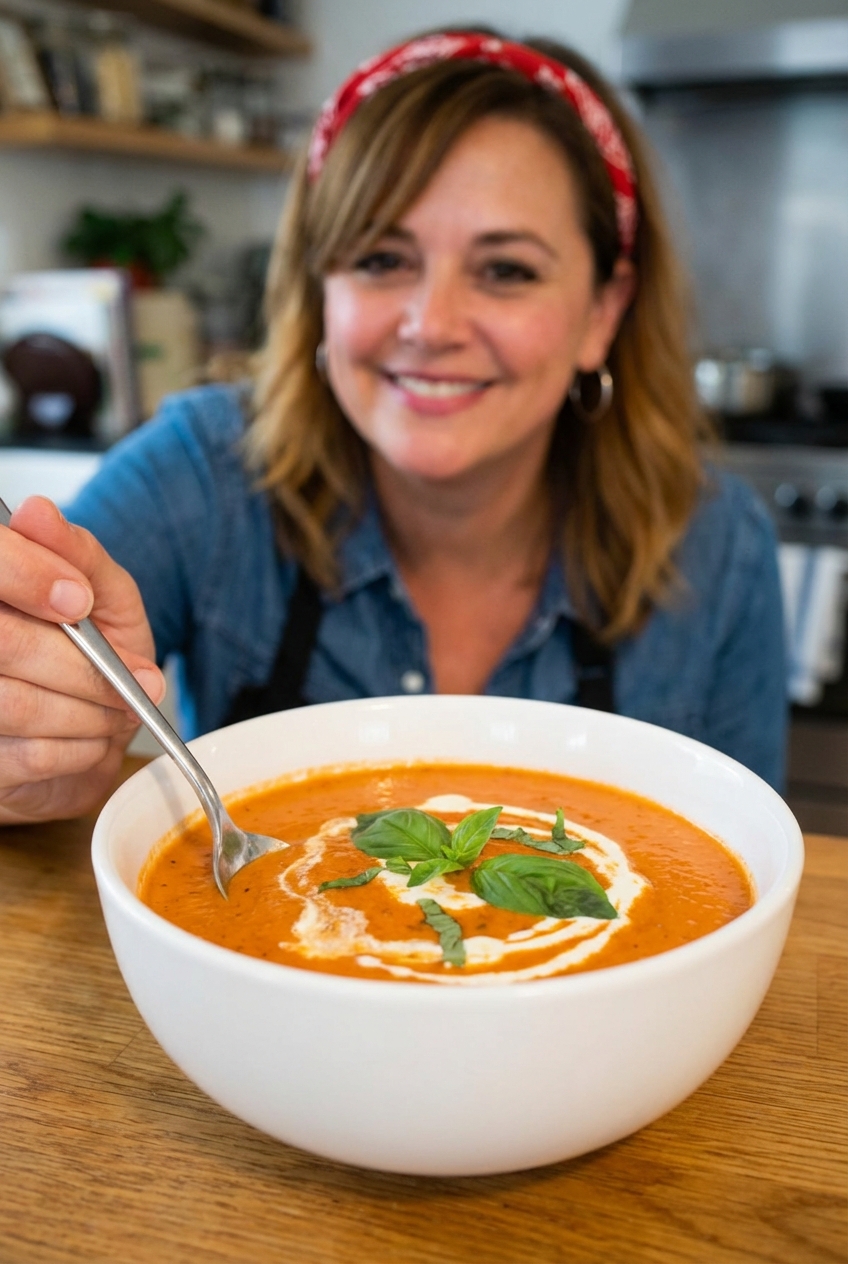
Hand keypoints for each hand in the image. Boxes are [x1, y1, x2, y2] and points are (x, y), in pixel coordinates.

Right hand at [0, 497, 165, 823]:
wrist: (86, 733)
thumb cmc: (92, 653)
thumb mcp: (104, 594)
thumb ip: (77, 554)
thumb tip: (37, 512)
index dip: (30, 576)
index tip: (80, 599)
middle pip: (4, 642)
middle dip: (84, 667)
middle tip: (134, 677)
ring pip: (16, 704)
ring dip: (88, 713)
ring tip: (116, 710)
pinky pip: (26, 756)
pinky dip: (77, 750)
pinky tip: (89, 736)